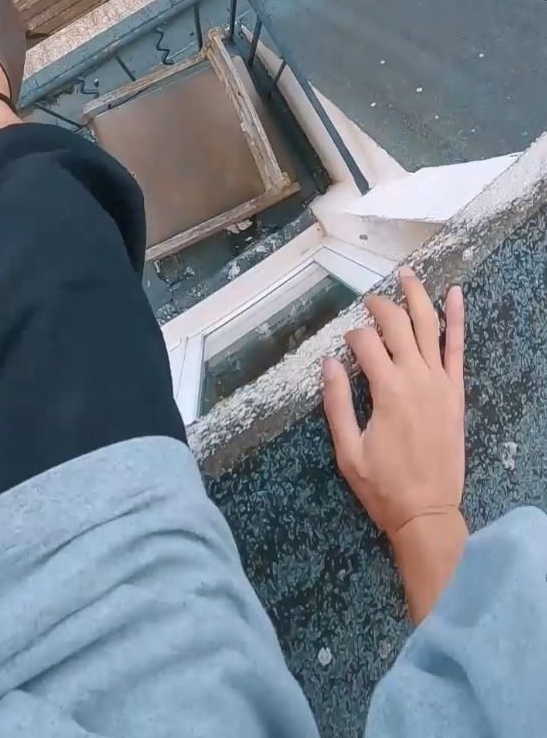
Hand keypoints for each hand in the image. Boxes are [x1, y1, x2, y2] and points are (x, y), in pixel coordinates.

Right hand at [322, 268, 465, 622]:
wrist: (427, 513)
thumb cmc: (383, 486)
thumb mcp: (347, 451)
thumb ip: (336, 404)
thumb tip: (329, 363)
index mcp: (387, 390)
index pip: (365, 343)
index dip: (351, 337)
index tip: (343, 346)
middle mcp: (416, 378)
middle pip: (397, 325)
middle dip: (379, 306)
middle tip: (368, 300)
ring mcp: (440, 383)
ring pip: (429, 327)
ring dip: (417, 296)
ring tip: (406, 274)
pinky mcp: (455, 393)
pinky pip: (458, 348)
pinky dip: (457, 319)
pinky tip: (454, 294)